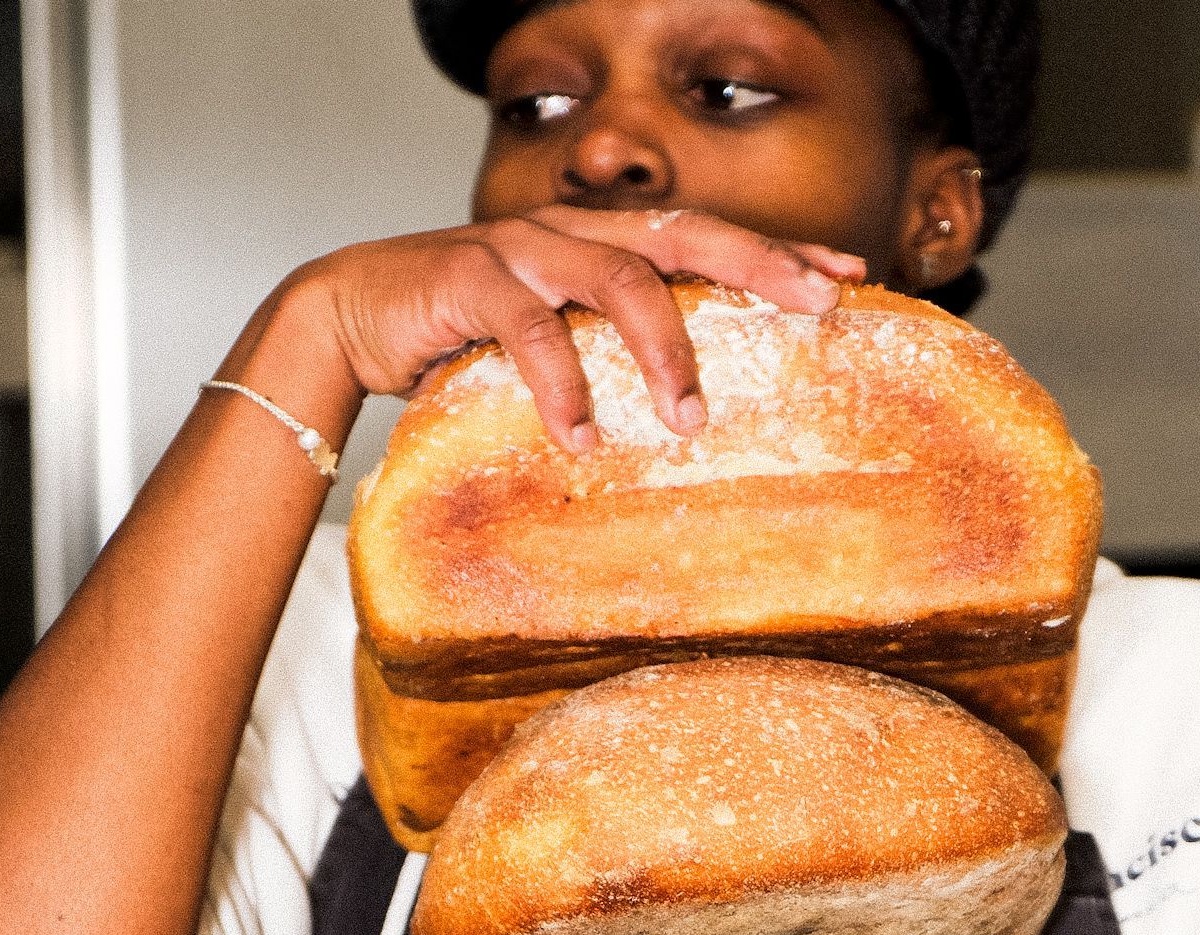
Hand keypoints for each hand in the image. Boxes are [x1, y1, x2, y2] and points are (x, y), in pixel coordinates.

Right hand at [295, 205, 864, 450]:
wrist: (352, 313)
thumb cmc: (462, 336)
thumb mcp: (556, 341)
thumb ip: (611, 354)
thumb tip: (691, 418)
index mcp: (600, 241)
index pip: (707, 236)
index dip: (778, 251)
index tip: (847, 277)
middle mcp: (572, 231)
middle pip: (686, 234)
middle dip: (759, 268)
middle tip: (815, 309)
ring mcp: (523, 248)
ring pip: (618, 279)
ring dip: (664, 351)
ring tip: (688, 419)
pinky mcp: (470, 278)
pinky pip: (530, 328)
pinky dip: (562, 386)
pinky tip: (582, 437)